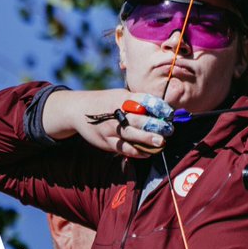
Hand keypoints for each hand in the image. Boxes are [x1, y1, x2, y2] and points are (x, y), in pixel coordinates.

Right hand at [44, 89, 173, 157]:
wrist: (78, 110)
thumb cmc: (107, 102)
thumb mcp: (120, 95)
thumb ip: (138, 102)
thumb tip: (163, 109)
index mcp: (123, 98)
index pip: (143, 101)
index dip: (157, 107)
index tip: (170, 113)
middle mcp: (117, 113)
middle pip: (138, 119)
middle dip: (155, 125)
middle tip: (169, 130)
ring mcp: (111, 128)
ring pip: (131, 135)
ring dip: (147, 139)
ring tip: (160, 142)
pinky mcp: (106, 141)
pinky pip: (123, 148)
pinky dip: (136, 151)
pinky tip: (147, 153)